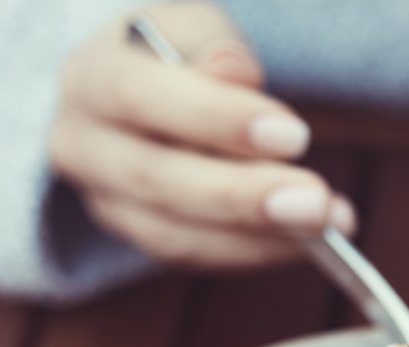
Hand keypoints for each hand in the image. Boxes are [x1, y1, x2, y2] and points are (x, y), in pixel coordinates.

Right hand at [50, 3, 352, 270]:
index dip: (216, 119)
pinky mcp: (136, 237)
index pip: (142, 98)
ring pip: (174, 235)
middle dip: (244, 196)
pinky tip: (304, 241)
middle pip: (157, 180)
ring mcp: (104, 201)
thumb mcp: (190, 28)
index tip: (292, 135)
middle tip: (317, 202)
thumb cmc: (171, 54)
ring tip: (326, 224)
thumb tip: (236, 73)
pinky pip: (194, 257)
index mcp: (89, 78)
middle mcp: (82, 146)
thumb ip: (211, 46)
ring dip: (257, 237)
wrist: (134, 92)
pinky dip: (253, 251)